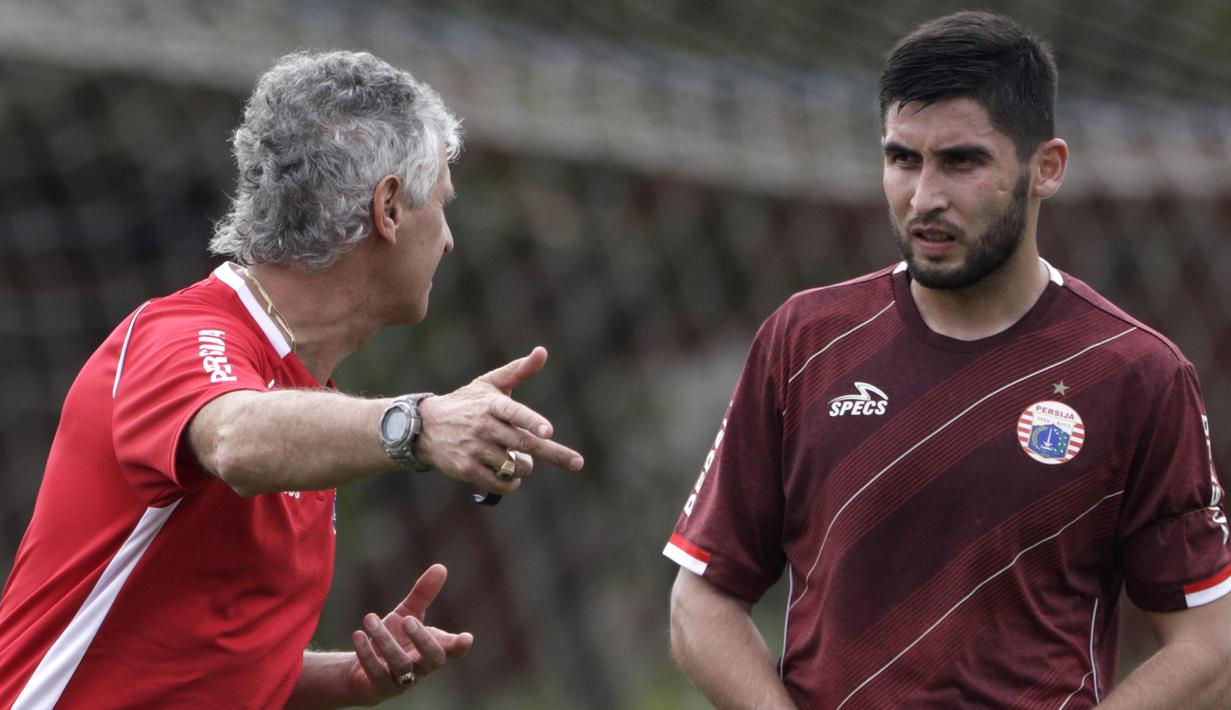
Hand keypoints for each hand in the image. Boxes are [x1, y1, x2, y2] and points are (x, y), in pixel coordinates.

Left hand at [344, 564, 472, 704]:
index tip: (466, 638)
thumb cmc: (395, 639)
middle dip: (421, 639)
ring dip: (385, 641)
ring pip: (400, 664)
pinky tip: (359, 635)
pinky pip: (376, 673)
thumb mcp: (408, 613)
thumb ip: (424, 594)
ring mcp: (403, 681)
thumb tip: (441, 567)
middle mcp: (423, 667)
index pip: (452, 649)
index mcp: (434, 648)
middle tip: (407, 620)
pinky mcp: (381, 688)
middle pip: (432, 658)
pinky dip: (367, 654)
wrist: (363, 671)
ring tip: (370, 618)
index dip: (460, 645)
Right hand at [415, 346, 584, 493]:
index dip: (531, 421)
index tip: (548, 431)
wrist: (425, 427)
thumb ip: (519, 370)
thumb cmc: (466, 404)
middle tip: (576, 462)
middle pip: (523, 443)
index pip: (514, 412)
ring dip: (524, 466)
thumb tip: (543, 351)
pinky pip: (500, 483)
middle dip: (554, 454)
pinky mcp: (466, 469)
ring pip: (515, 465)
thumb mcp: (489, 383)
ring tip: (516, 458)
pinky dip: (511, 483)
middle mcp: (483, 426)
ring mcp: (474, 449)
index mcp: (491, 404)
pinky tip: (509, 475)